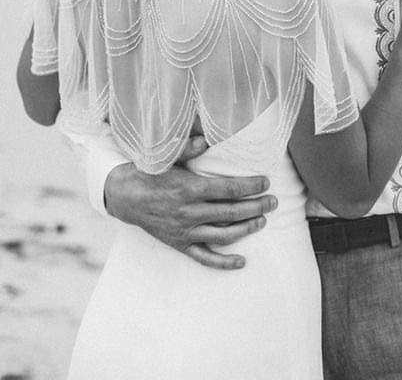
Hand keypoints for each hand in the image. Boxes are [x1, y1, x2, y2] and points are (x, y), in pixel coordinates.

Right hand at [104, 137, 277, 269]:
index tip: (265, 182)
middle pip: (231, 212)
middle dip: (256, 206)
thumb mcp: (165, 157)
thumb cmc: (149, 173)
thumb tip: (206, 140)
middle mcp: (189, 213)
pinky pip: (204, 258)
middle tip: (273, 201)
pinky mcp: (180, 245)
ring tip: (262, 220)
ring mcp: (185, 232)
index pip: (229, 189)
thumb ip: (187, 149)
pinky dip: (224, 262)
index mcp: (189, 189)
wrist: (126, 197)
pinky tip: (242, 261)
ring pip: (223, 235)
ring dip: (246, 229)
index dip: (251, 186)